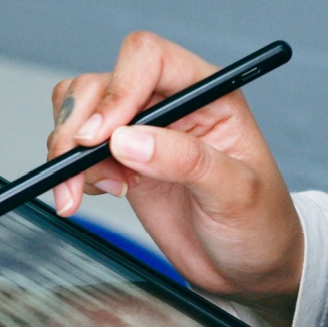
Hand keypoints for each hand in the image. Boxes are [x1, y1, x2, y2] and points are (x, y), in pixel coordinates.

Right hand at [47, 33, 302, 326]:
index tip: (104, 137)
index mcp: (207, 92)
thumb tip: (127, 140)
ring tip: (91, 189)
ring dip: (68, 151)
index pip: (149, 58)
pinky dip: (72, 171)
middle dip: (78, 126)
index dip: (119, 90)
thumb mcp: (236, 193)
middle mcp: (170, 102)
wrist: (246, 268)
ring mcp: (142, 131)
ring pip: (79, 111)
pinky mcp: (122, 160)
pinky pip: (76, 149)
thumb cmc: (259, 224)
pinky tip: (102, 193)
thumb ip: (186, 160)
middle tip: (75, 169)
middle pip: (100, 83)